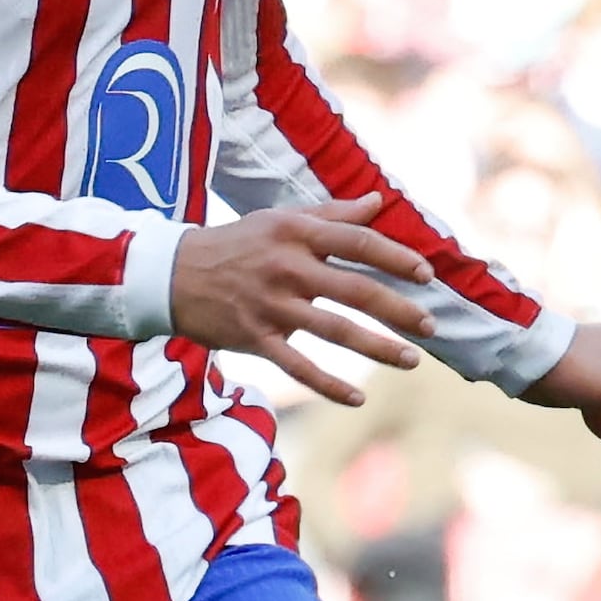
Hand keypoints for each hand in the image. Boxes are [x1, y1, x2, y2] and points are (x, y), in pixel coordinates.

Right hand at [170, 194, 433, 403]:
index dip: (396, 257)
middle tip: (431, 326)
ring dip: (377, 348)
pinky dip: (329, 384)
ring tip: (412, 360)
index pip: (357, 242)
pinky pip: (298, 365)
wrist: (169, 275)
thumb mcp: (281, 220)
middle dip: (399, 310)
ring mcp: (270, 305)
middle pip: (355, 289)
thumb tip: (377, 202)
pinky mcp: (254, 337)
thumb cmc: (238, 243)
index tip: (427, 274)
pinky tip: (358, 398)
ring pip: (334, 330)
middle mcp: (286, 268)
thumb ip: (333, 215)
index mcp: (296, 233)